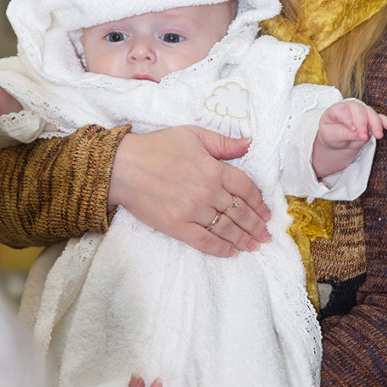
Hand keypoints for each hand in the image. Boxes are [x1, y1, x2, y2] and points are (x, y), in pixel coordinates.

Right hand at [109, 126, 270, 255]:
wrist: (121, 166)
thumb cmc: (155, 147)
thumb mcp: (192, 134)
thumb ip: (222, 142)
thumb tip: (249, 143)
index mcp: (213, 168)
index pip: (246, 188)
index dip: (259, 202)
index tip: (266, 212)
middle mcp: (207, 191)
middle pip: (241, 212)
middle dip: (256, 225)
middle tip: (266, 235)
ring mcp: (192, 211)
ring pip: (226, 229)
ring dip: (243, 239)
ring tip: (254, 245)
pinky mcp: (177, 226)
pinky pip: (205, 241)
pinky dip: (220, 249)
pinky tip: (231, 252)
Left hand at [312, 100, 386, 177]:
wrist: (337, 141)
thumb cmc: (331, 135)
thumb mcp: (330, 136)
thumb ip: (341, 133)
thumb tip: (356, 133)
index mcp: (336, 110)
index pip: (342, 110)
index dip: (348, 119)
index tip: (352, 131)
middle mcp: (350, 108)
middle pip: (359, 110)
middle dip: (363, 123)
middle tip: (363, 137)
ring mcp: (363, 114)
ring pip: (372, 114)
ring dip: (376, 124)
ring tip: (378, 136)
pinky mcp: (371, 121)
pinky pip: (382, 119)